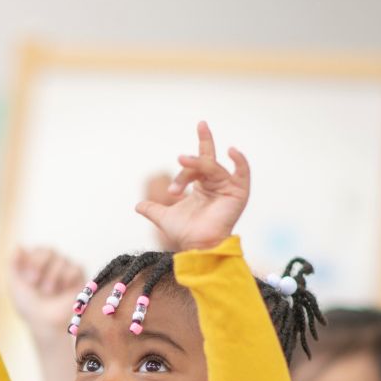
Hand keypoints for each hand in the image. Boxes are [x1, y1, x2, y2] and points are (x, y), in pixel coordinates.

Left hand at [9, 246, 85, 343]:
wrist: (45, 324)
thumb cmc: (29, 307)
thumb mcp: (15, 285)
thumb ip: (13, 264)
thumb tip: (18, 245)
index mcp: (35, 263)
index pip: (37, 250)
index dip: (33, 262)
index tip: (29, 281)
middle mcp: (51, 263)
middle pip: (49, 250)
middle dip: (40, 267)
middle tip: (35, 283)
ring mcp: (65, 269)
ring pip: (61, 259)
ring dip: (52, 278)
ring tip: (49, 293)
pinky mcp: (79, 277)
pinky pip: (75, 267)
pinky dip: (66, 279)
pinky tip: (63, 291)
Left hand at [134, 122, 248, 251]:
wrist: (196, 247)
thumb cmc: (185, 233)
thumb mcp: (164, 217)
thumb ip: (152, 209)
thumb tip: (138, 206)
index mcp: (202, 186)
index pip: (201, 160)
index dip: (198, 148)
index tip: (194, 139)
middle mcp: (216, 184)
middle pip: (206, 161)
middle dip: (203, 144)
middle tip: (194, 133)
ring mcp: (228, 187)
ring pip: (212, 168)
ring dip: (196, 166)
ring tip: (180, 161)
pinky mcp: (238, 193)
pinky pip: (242, 173)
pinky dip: (239, 161)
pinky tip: (231, 151)